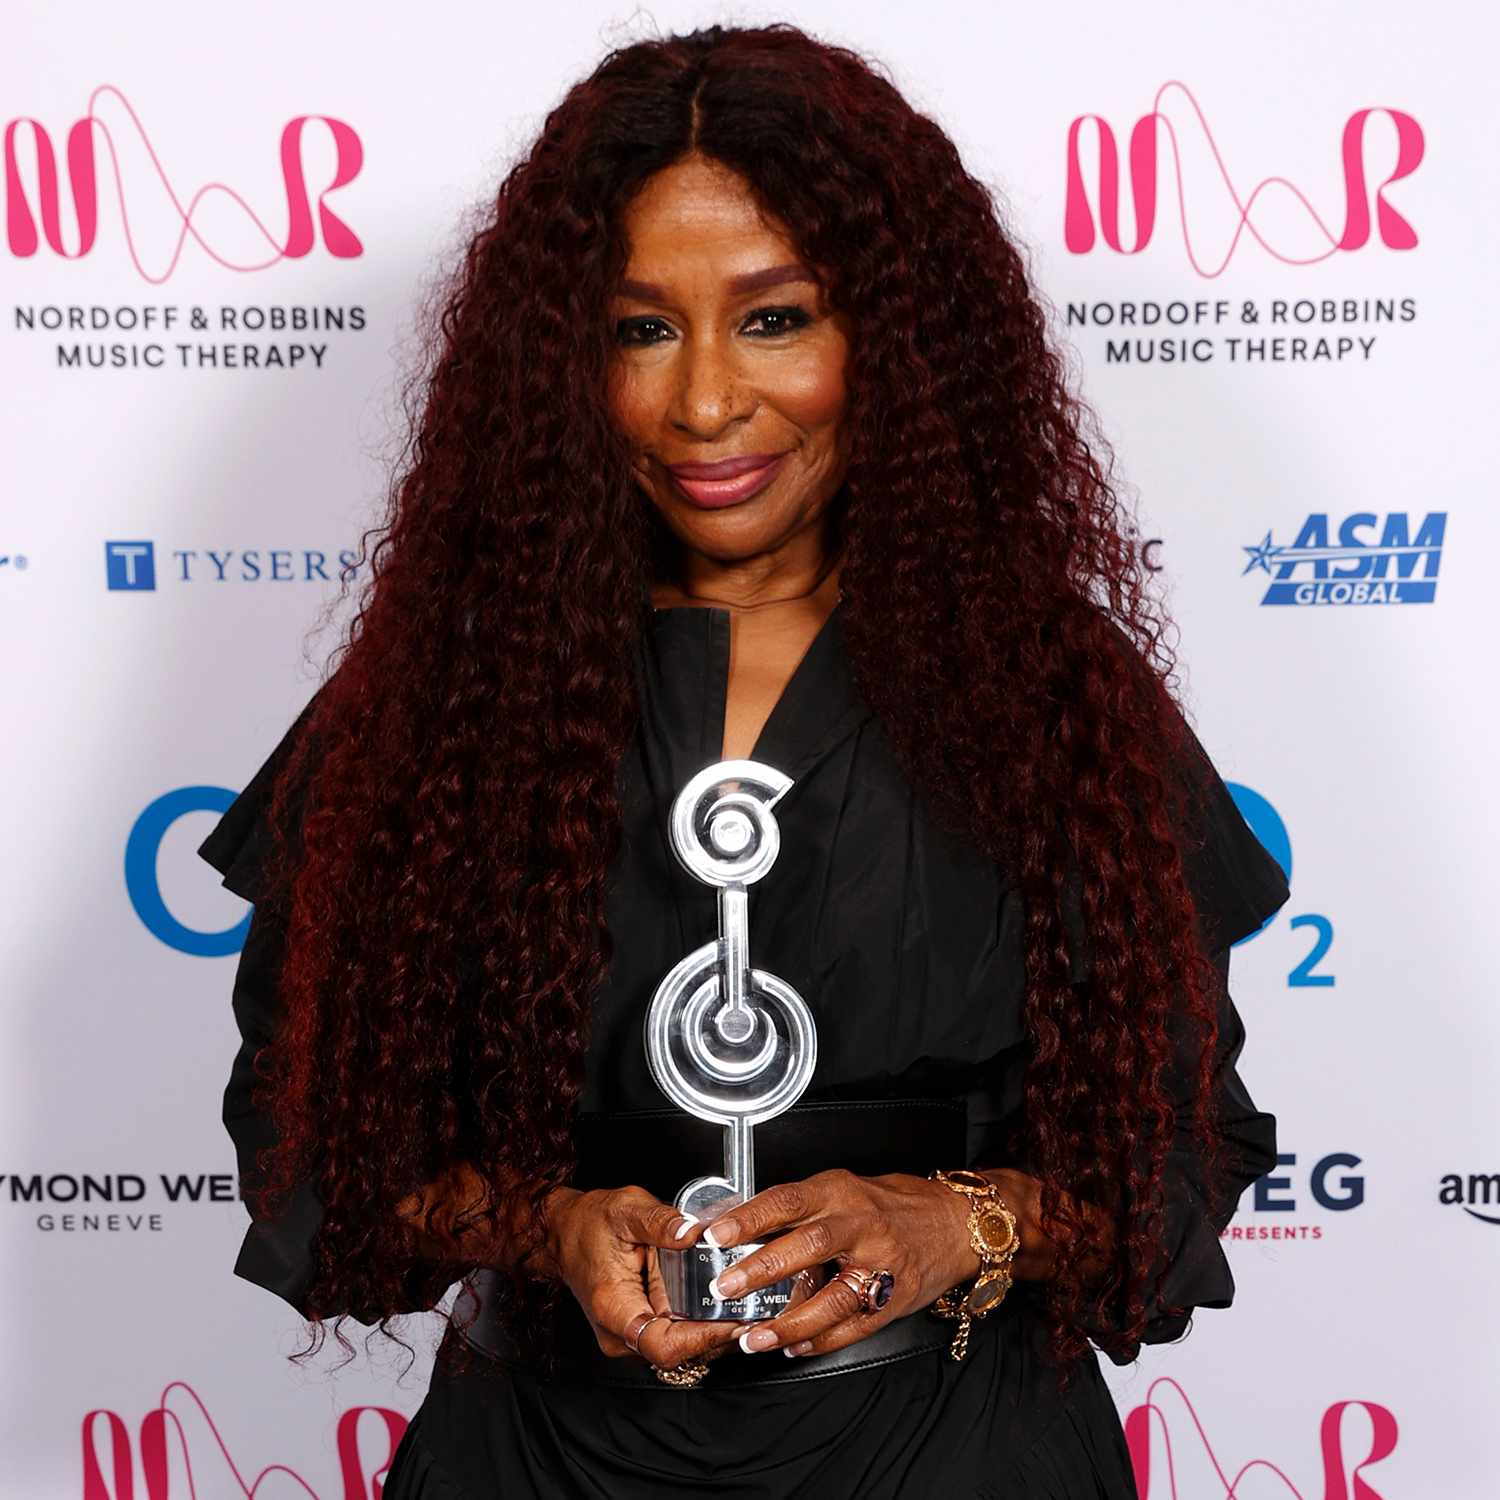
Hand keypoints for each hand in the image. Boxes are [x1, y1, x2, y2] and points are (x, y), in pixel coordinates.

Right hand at [541, 1185, 751, 1366]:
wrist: (564, 1232)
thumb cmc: (589, 1223)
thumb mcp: (626, 1209)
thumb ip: (661, 1221)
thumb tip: (693, 1231)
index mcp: (614, 1308)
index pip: (665, 1345)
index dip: (704, 1338)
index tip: (735, 1320)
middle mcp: (620, 1334)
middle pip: (680, 1351)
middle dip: (719, 1333)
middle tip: (756, 1310)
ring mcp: (630, 1337)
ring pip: (681, 1347)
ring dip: (713, 1331)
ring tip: (749, 1306)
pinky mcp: (640, 1329)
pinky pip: (675, 1335)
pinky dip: (701, 1324)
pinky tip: (725, 1305)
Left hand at [696, 1168, 979, 1357]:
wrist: (955, 1224)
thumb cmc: (892, 1204)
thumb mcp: (845, 1189)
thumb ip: (802, 1209)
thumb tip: (743, 1228)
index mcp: (841, 1191)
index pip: (788, 1200)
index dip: (750, 1217)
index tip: (716, 1234)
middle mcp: (861, 1224)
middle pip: (808, 1244)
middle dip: (761, 1269)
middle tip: (725, 1287)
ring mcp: (881, 1264)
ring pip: (833, 1296)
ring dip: (789, 1321)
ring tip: (754, 1337)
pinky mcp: (895, 1297)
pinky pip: (854, 1325)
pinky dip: (821, 1340)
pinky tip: (793, 1346)